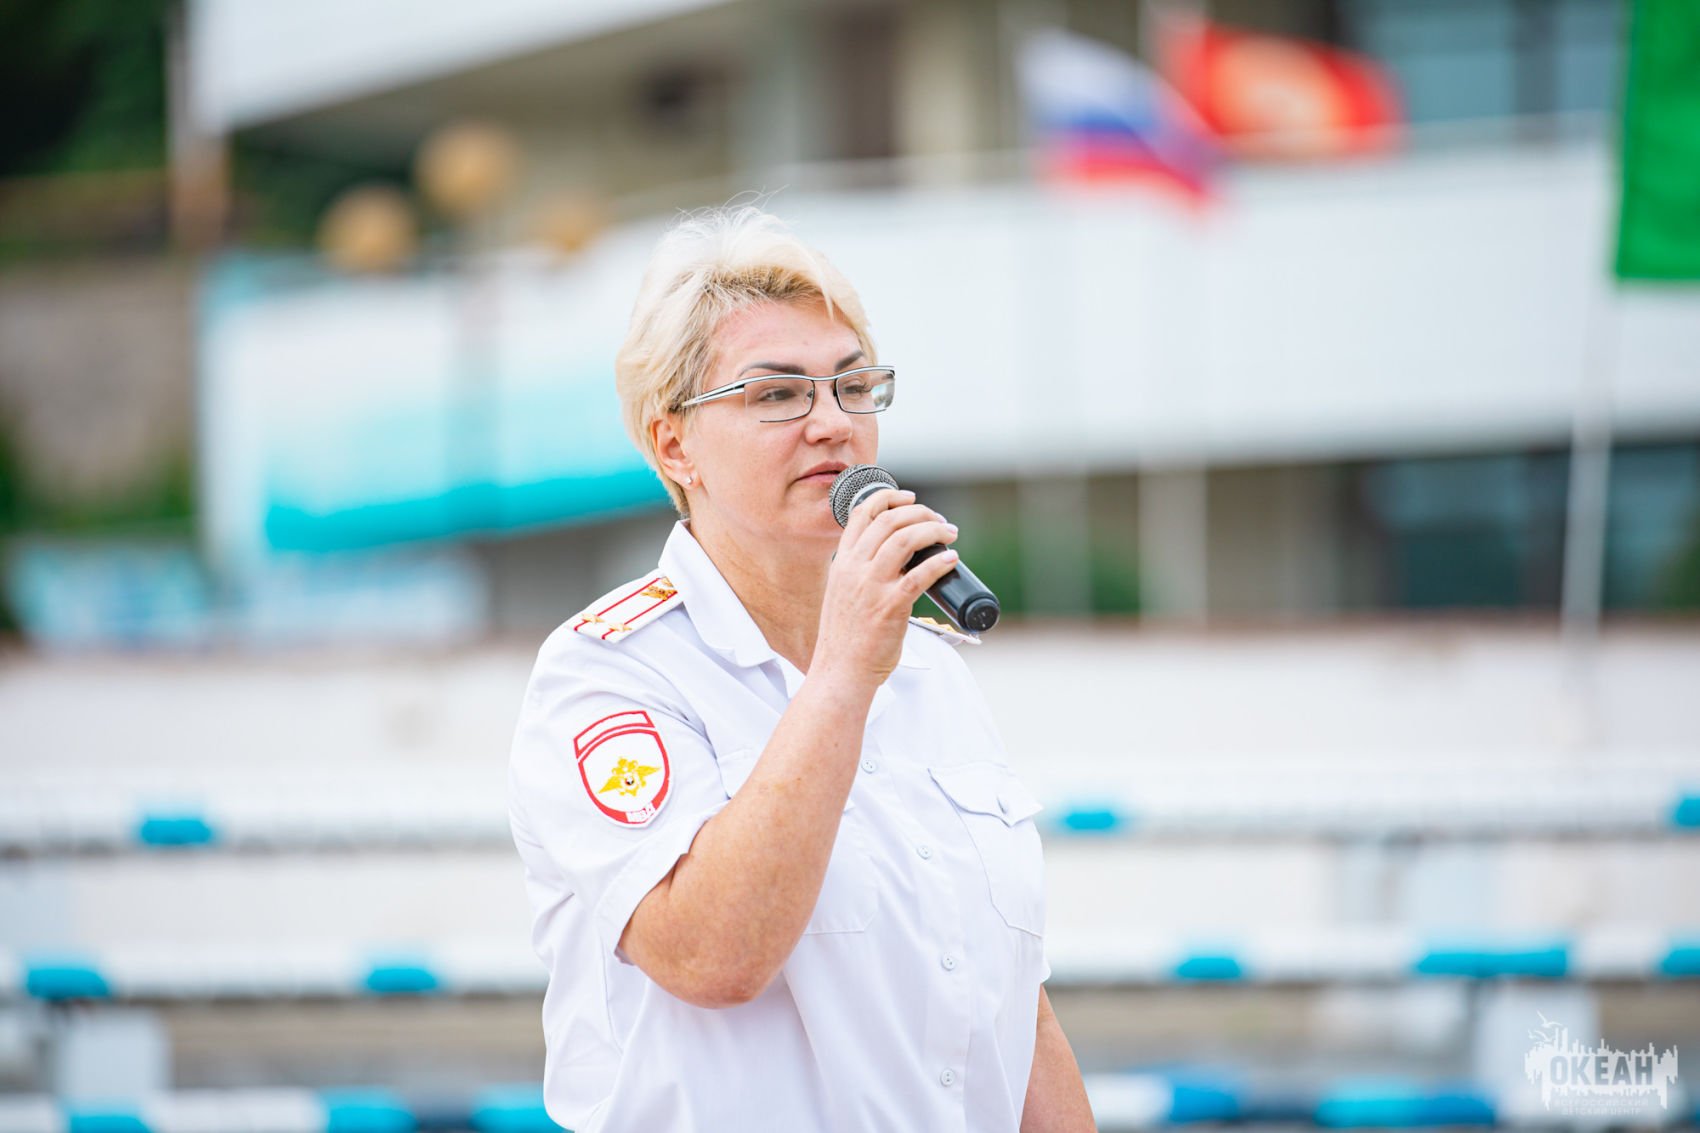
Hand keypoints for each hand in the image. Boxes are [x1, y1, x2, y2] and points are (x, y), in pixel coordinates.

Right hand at [812, 489, 960, 687]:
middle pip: (889, 521)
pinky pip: (919, 575)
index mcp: (841, 562)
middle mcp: (854, 569)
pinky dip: (939, 562)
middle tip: (938, 520)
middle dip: (919, 512)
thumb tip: (897, 556)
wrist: (840, 671)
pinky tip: (951, 559)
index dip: (888, 498)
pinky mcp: (890, 607)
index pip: (861, 514)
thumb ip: (860, 571)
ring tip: (950, 533)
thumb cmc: (846, 637)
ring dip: (933, 530)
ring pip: (905, 540)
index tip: (910, 498)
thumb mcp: (843, 592)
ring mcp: (871, 587)